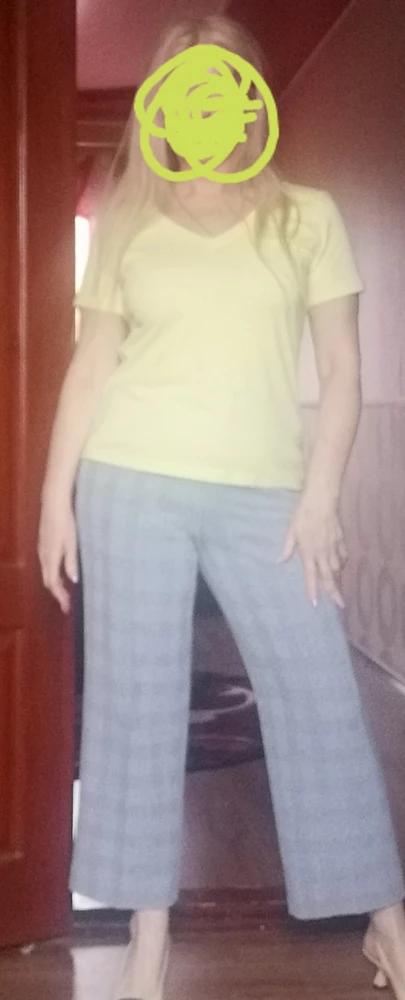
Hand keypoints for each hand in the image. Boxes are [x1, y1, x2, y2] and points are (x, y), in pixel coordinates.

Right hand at [37, 495, 78, 613]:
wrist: (53, 504)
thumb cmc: (65, 522)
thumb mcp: (71, 542)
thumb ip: (71, 561)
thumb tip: (73, 580)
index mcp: (51, 558)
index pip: (53, 583)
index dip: (60, 596)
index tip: (67, 607)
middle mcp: (43, 556)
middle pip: (48, 580)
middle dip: (57, 593)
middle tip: (66, 604)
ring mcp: (41, 550)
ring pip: (46, 573)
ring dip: (55, 584)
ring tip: (65, 592)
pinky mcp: (43, 544)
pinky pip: (46, 565)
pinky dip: (53, 574)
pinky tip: (61, 573)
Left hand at [277, 491, 347, 607]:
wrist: (322, 499)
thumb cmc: (303, 514)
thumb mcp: (291, 530)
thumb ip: (287, 548)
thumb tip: (280, 562)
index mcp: (309, 552)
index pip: (311, 576)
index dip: (313, 590)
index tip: (315, 604)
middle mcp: (323, 552)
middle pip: (330, 576)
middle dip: (334, 592)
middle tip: (340, 605)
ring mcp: (333, 546)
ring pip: (338, 567)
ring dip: (338, 578)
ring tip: (338, 587)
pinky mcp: (340, 538)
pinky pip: (343, 555)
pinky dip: (343, 562)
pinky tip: (342, 565)